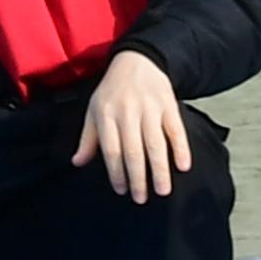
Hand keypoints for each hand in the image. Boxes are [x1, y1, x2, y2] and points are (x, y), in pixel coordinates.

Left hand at [71, 50, 190, 202]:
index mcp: (106, 114)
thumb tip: (77, 163)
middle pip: (134, 150)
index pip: (111, 149)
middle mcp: (128, 112)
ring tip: (163, 190)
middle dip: (138, 177)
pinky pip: (176, 129)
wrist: (137, 61)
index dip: (116, 172)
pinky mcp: (169, 105)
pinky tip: (183, 166)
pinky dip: (181, 148)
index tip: (121, 190)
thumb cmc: (112, 91)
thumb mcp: (94, 109)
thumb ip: (88, 138)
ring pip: (156, 143)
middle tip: (141, 198)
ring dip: (160, 169)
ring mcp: (150, 108)